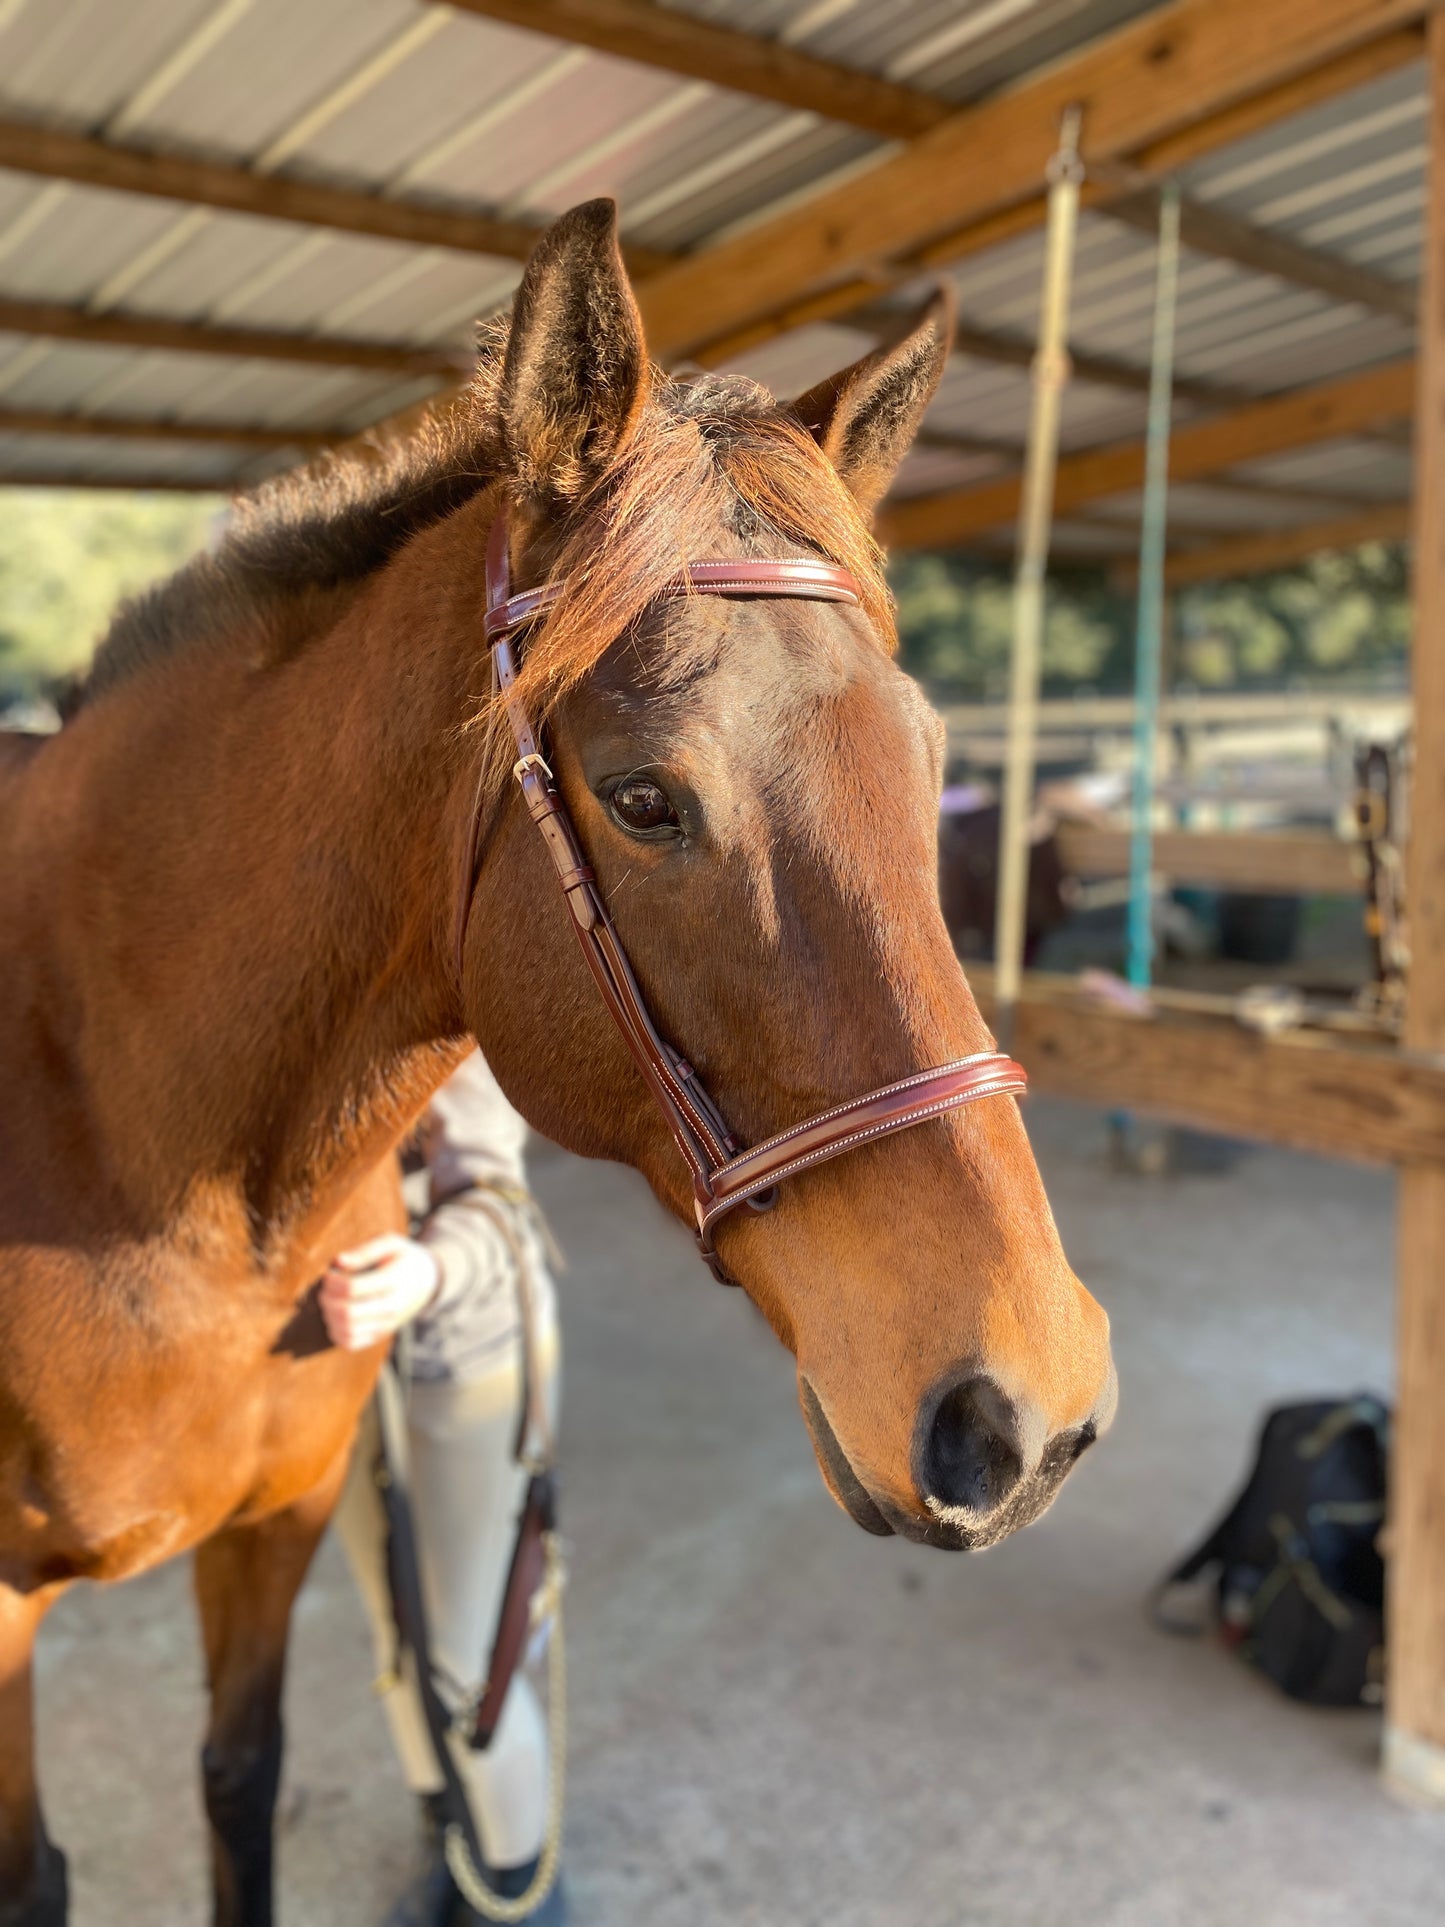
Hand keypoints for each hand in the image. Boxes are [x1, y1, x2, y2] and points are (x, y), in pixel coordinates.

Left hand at [320, 1234, 439, 1351]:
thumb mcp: (391, 1243)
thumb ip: (365, 1250)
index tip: (330, 1272)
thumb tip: (338, 1261)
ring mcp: (385, 1325)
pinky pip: (351, 1343)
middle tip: (326, 1288)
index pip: (351, 1288)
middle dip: (327, 1299)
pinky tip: (336, 1317)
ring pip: (346, 1330)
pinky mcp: (380, 1335)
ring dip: (329, 1316)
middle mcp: (390, 1307)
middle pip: (346, 1312)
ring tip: (331, 1301)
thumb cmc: (404, 1257)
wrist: (428, 1281)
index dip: (331, 1281)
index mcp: (392, 1281)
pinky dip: (336, 1332)